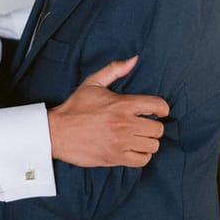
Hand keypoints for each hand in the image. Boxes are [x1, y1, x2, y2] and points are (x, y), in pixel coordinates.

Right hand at [47, 57, 168, 167]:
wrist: (57, 132)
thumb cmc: (75, 107)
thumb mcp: (93, 82)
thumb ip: (115, 69)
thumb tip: (134, 59)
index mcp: (122, 104)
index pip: (157, 106)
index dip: (162, 108)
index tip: (159, 111)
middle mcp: (124, 124)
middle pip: (157, 129)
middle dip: (155, 126)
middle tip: (146, 124)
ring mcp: (121, 142)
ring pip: (152, 145)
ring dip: (149, 141)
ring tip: (140, 137)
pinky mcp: (116, 158)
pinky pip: (142, 160)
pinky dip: (142, 155)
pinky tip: (135, 149)